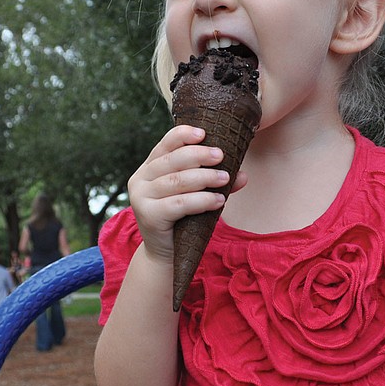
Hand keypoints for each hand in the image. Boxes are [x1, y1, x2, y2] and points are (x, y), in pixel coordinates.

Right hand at [128, 125, 245, 262]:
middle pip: (172, 160)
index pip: (165, 144)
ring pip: (176, 181)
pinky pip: (178, 204)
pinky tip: (218, 200)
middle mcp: (141, 179)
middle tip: (221, 156)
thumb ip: (217, 182)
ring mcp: (141, 197)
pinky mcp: (148, 215)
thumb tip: (243, 175)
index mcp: (150, 166)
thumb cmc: (184, 217)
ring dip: (204, 178)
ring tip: (225, 178)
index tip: (204, 133)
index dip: (183, 135)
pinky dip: (201, 200)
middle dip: (199, 155)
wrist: (167, 252)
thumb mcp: (198, 194)